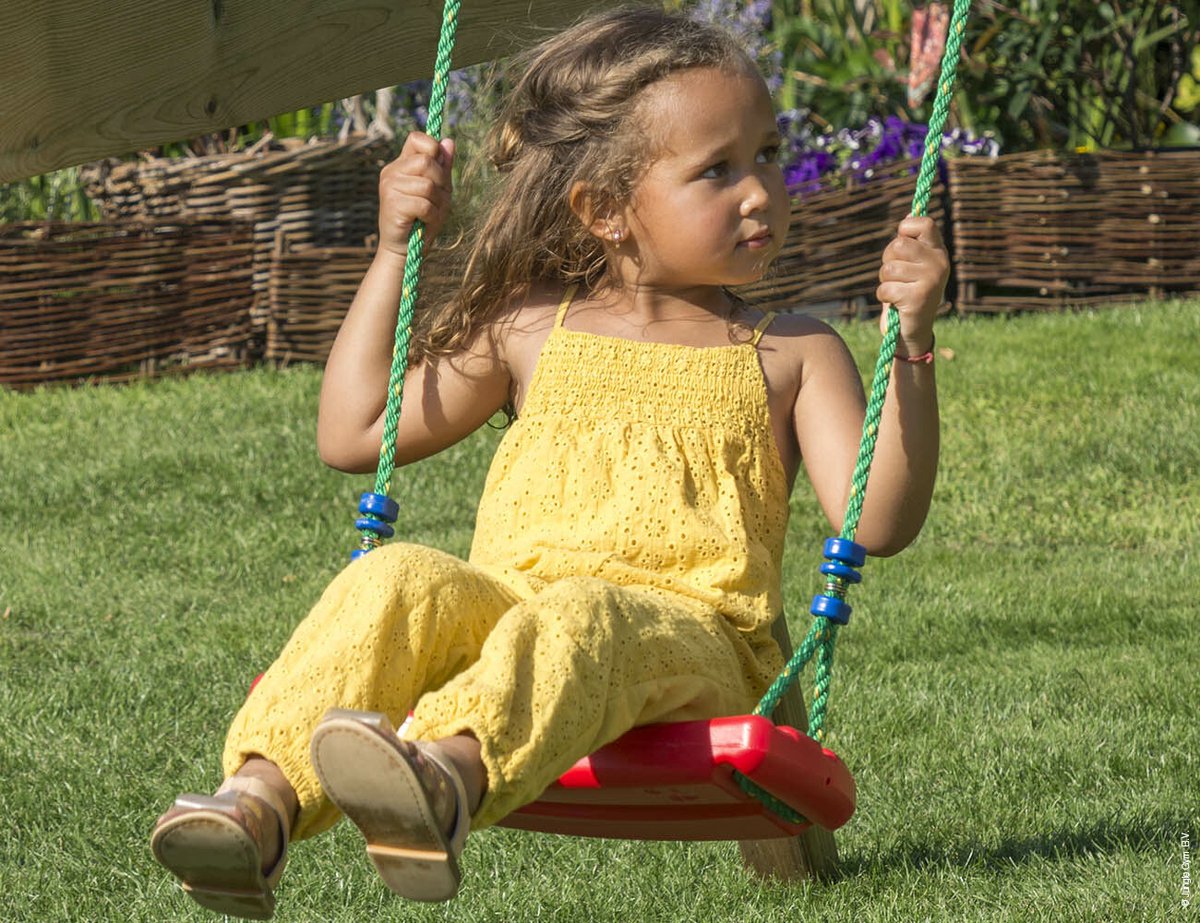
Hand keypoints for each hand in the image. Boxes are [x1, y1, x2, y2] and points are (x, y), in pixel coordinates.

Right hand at [377, 131, 455, 260]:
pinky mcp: (392, 203)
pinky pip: (424, 203)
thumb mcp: (438, 191)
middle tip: (436, 200)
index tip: (438, 168)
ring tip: (430, 214)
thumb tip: (449, 141)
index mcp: (402, 165)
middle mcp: (392, 171)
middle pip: (426, 161)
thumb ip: (443, 168)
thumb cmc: (423, 220)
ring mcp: (389, 186)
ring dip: (437, 203)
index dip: (432, 148)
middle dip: (441, 182)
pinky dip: (431, 215)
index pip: (416, 138)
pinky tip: (425, 221)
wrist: (405, 251)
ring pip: (427, 184)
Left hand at [875, 215, 949, 355]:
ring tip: (896, 291)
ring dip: (884, 282)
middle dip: (887, 261)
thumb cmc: (906, 294)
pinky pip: (886, 288)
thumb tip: (909, 215)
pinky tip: (895, 304)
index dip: (905, 230)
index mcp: (938, 252)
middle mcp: (940, 263)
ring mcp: (932, 280)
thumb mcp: (910, 266)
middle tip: (895, 276)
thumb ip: (910, 243)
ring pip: (889, 268)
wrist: (912, 332)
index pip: (924, 223)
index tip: (902, 243)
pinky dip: (884, 296)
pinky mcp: (919, 297)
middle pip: (898, 246)